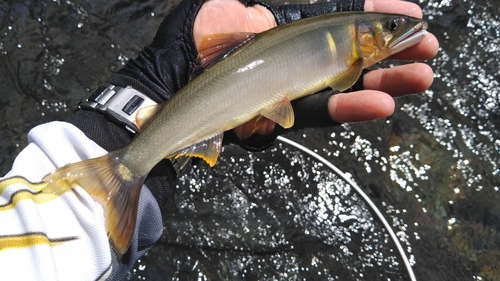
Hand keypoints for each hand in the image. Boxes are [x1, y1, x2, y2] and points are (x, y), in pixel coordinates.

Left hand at [193, 0, 438, 138]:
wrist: (164, 91)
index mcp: (281, 29)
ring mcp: (287, 89)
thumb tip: (268, 4)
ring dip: (384, 81)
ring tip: (421, 76)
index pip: (336, 18)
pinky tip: (381, 102)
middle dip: (390, 49)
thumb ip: (247, 4)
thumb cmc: (185, 46)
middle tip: (427, 47)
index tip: (405, 10)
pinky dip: (348, 108)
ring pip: (343, 86)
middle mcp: (291, 58)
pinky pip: (318, 114)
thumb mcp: (215, 7)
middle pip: (349, 53)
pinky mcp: (279, 118)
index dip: (371, 13)